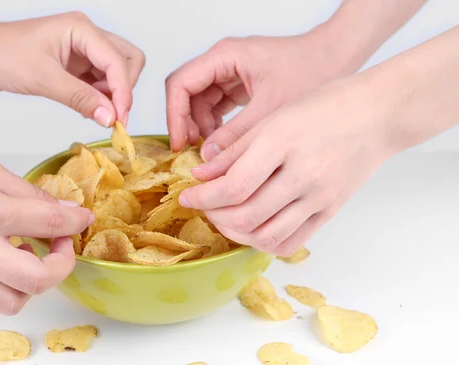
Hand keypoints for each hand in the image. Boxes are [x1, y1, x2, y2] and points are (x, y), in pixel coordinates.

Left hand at [0, 12, 144, 126]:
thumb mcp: (43, 79)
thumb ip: (81, 98)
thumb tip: (110, 117)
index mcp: (81, 29)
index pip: (118, 62)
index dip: (123, 92)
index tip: (119, 120)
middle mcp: (85, 37)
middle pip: (128, 61)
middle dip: (125, 90)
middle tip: (115, 118)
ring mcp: (80, 52)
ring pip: (115, 74)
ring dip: (113, 96)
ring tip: (100, 117)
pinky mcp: (72, 67)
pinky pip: (98, 83)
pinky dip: (100, 99)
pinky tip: (90, 111)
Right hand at [0, 149, 92, 314]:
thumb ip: (30, 194)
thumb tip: (66, 211)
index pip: (48, 224)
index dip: (75, 223)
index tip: (82, 220)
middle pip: (38, 279)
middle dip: (63, 265)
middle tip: (61, 247)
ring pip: (13, 302)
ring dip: (32, 284)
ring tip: (24, 257)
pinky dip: (5, 293)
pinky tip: (3, 269)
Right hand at [166, 33, 350, 156]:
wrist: (338, 58)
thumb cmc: (312, 70)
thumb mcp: (271, 109)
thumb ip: (237, 134)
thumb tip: (208, 159)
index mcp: (225, 56)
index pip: (180, 84)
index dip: (175, 116)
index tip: (180, 144)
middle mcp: (222, 62)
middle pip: (186, 94)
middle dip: (186, 124)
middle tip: (192, 153)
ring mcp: (230, 73)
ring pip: (199, 103)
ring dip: (200, 128)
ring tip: (210, 153)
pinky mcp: (239, 85)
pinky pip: (215, 107)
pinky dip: (215, 127)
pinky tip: (223, 145)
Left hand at [178, 76, 398, 255]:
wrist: (377, 115)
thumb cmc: (324, 107)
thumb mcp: (272, 117)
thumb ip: (234, 150)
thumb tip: (202, 175)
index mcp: (283, 143)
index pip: (233, 186)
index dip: (203, 197)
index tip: (187, 196)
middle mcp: (302, 174)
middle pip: (245, 216)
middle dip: (214, 216)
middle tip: (204, 206)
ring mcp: (319, 197)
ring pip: (266, 236)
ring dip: (236, 233)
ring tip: (225, 218)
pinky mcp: (329, 212)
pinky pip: (292, 242)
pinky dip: (264, 242)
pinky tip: (253, 227)